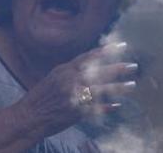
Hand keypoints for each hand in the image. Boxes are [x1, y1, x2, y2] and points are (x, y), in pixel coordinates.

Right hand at [13, 44, 138, 137]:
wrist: (28, 116)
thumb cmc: (41, 96)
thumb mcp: (54, 77)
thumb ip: (72, 70)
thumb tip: (90, 62)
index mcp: (66, 70)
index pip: (90, 57)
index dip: (107, 50)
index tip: (122, 45)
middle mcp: (71, 81)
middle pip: (99, 71)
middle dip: (118, 68)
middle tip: (134, 65)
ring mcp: (74, 96)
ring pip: (102, 89)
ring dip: (118, 87)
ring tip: (132, 84)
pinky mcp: (76, 111)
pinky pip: (96, 108)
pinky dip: (107, 106)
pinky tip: (118, 105)